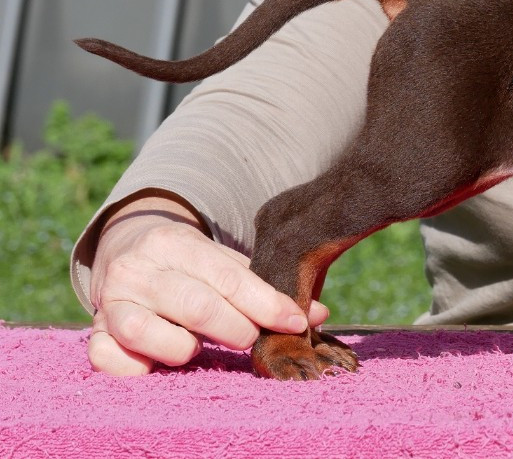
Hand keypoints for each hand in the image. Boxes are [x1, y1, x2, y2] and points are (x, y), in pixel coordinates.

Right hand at [88, 195, 329, 375]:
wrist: (124, 251)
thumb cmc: (189, 265)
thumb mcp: (223, 263)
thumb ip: (264, 288)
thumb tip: (319, 314)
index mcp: (175, 243)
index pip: (227, 277)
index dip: (266, 303)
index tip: (295, 322)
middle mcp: (138, 269)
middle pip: (195, 305)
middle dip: (234, 328)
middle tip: (250, 340)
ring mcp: (110, 301)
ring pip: (145, 331)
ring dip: (183, 348)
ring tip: (199, 349)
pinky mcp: (94, 331)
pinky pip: (107, 358)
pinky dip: (136, 367)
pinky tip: (159, 364)